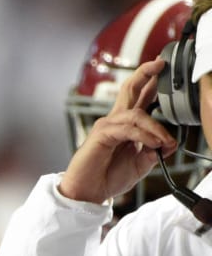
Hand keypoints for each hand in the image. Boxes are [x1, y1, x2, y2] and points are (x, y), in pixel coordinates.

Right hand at [58, 58, 176, 204]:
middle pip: (129, 90)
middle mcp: (115, 121)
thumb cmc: (107, 178)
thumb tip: (168, 143)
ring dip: (155, 127)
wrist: (88, 192)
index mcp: (124, 126)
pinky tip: (153, 144)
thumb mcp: (140, 165)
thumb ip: (154, 152)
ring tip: (164, 141)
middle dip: (145, 74)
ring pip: (137, 114)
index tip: (162, 69)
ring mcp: (106, 126)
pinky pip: (128, 129)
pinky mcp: (101, 135)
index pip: (139, 99)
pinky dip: (144, 136)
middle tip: (159, 63)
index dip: (150, 83)